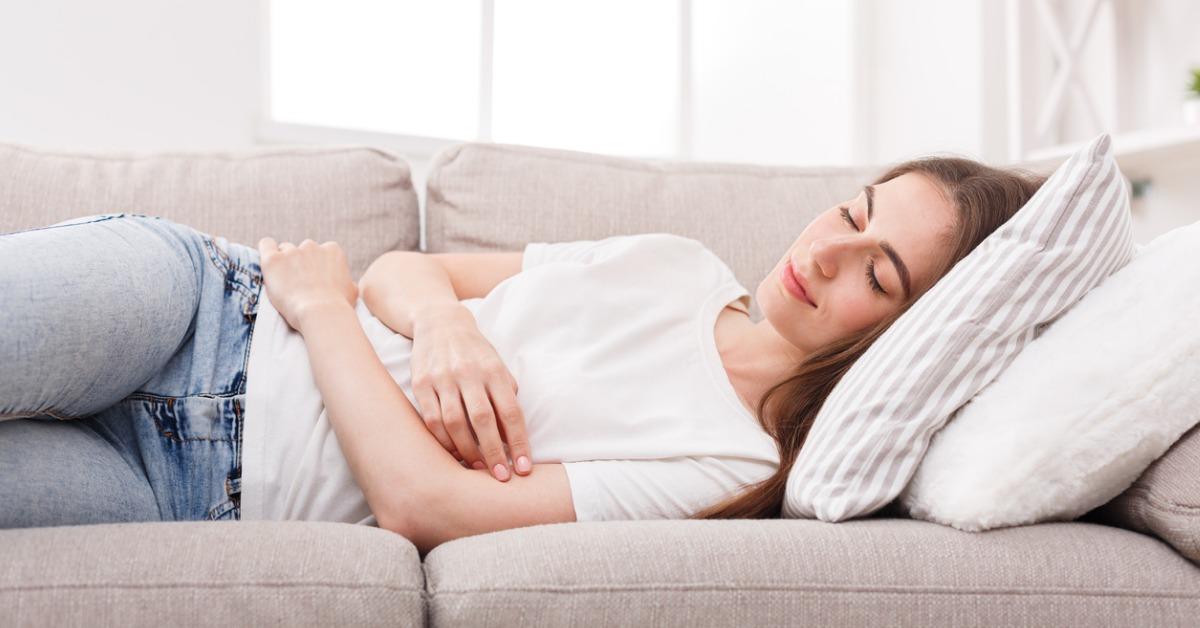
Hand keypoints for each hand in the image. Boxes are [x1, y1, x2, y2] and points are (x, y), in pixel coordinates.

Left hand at [256, 237, 358, 331]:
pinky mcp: (273, 259)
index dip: (316, 265)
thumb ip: (346, 280)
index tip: (314, 279)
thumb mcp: (351, 291)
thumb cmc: (338, 306)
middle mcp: (312, 246)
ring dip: (285, 262)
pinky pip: (266, 244)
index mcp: (333, 251)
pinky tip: (269, 264)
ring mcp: (292, 251)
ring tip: (285, 282)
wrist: (321, 313)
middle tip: (299, 283)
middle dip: (300, 263)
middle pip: (302, 250)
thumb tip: (346, 283)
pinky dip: (267, 251)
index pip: (321, 251)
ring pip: (285, 250)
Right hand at [409, 305, 531, 481]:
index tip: (525, 468)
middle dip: (494, 453)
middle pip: (483, 420)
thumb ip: (507, 395)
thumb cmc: (475, 352)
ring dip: (467, 451)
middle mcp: (468, 373)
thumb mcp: (498, 365)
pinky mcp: (421, 384)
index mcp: (493, 370)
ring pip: (455, 422)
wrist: (439, 323)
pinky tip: (453, 453)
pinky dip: (443, 441)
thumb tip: (515, 435)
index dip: (519, 442)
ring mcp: (442, 378)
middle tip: (501, 477)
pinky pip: (431, 419)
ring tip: (478, 468)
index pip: (510, 411)